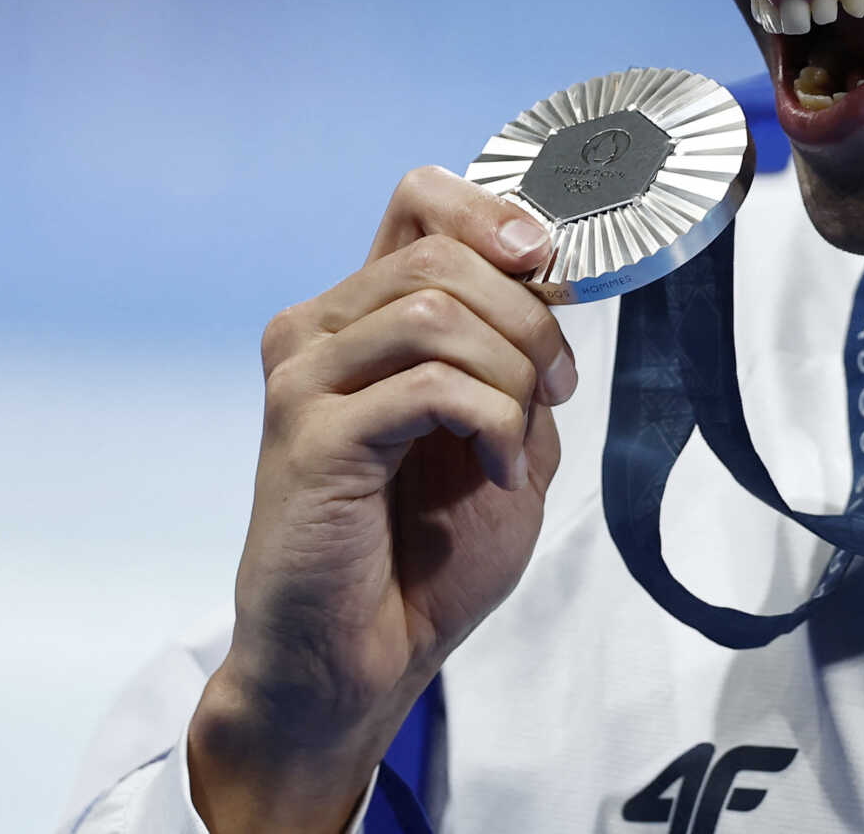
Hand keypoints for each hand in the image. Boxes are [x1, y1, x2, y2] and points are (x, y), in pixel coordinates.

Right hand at [188, 167, 576, 831]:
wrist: (357, 664)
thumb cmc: (420, 557)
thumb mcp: (500, 436)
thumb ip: (517, 360)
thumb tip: (548, 281)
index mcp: (359, 317)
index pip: (420, 198)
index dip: (496, 212)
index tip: (551, 266)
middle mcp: (318, 331)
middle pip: (442, 253)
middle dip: (528, 315)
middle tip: (558, 385)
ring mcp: (305, 379)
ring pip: (436, 311)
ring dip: (511, 373)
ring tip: (516, 441)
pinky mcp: (311, 436)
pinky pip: (430, 387)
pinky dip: (488, 422)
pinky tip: (491, 473)